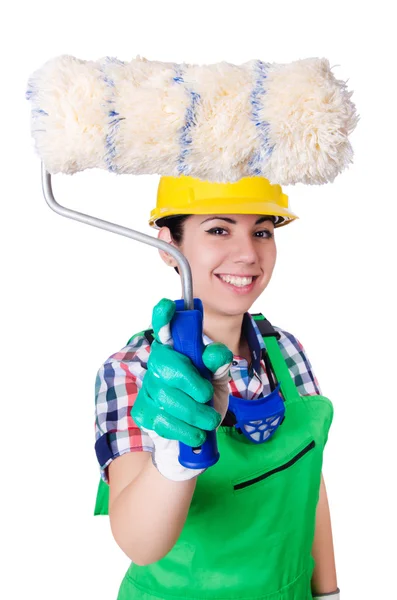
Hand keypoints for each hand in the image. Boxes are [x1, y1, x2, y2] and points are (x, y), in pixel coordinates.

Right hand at [131, 298, 232, 480]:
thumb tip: (214, 353)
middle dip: (192, 383)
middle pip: (167, 365)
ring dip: (195, 413)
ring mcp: (147, 388)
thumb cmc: (205, 399)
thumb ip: (219, 363)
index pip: (165, 327)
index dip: (163, 316)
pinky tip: (195, 432)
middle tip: (207, 395)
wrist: (196, 434)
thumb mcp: (219, 379)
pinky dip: (185, 429)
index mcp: (176, 350)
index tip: (167, 305)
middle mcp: (157, 364)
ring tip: (209, 419)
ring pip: (167, 397)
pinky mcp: (142, 412)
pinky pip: (163, 420)